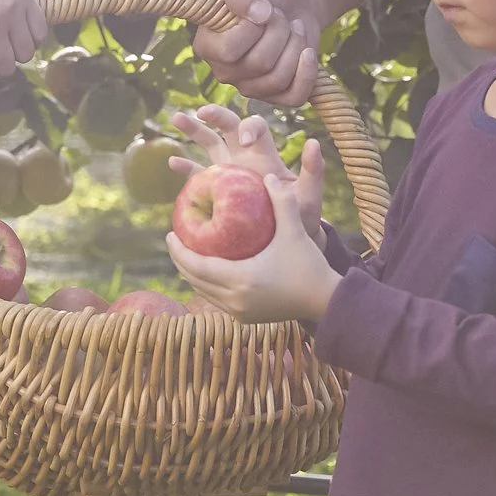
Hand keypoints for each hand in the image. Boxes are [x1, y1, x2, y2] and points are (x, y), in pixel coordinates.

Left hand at [167, 138, 337, 323]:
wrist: (326, 302)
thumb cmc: (309, 266)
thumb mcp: (295, 230)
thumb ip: (282, 201)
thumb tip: (268, 176)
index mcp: (241, 279)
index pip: (197, 266)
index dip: (179, 251)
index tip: (169, 233)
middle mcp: (235, 300)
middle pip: (195, 280)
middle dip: (180, 260)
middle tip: (174, 239)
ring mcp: (240, 312)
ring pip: (204, 292)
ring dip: (192, 274)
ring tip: (187, 252)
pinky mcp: (246, 318)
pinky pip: (216, 300)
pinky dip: (207, 285)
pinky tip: (208, 270)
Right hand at [168, 104, 328, 244]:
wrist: (288, 237)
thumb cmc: (302, 217)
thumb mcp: (309, 196)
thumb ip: (312, 171)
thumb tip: (313, 142)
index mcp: (265, 154)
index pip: (255, 128)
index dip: (250, 127)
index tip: (247, 141)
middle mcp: (245, 157)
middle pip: (227, 127)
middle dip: (215, 115)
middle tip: (201, 112)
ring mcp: (229, 171)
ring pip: (208, 143)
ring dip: (193, 129)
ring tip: (176, 118)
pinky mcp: (217, 189)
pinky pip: (198, 174)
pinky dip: (186, 166)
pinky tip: (173, 161)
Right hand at [193, 0, 320, 107]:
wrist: (290, 0)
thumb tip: (258, 14)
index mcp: (207, 46)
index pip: (229, 51)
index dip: (252, 28)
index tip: (261, 8)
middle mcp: (224, 72)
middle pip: (259, 64)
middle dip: (279, 32)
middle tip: (280, 16)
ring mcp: (250, 87)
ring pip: (278, 79)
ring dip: (295, 46)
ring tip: (294, 27)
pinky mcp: (276, 94)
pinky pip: (294, 97)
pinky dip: (307, 73)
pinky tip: (308, 52)